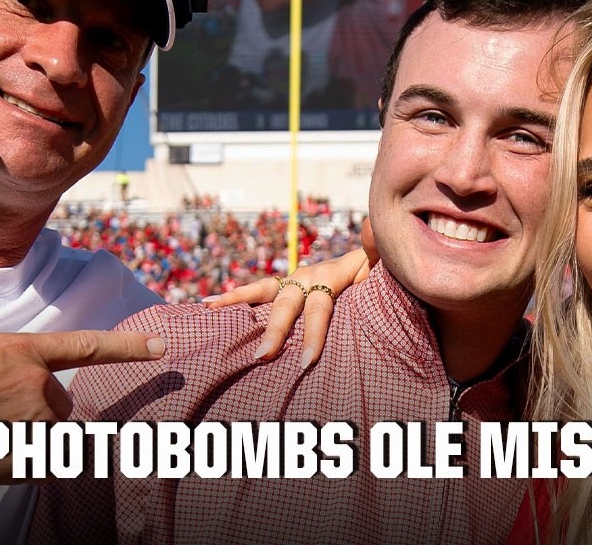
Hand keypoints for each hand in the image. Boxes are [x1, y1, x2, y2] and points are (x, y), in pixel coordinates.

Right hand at [0, 239, 165, 488]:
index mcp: (21, 353)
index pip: (88, 347)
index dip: (128, 347)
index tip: (161, 348)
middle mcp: (35, 389)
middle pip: (59, 396)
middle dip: (33, 400)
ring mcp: (32, 428)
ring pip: (50, 427)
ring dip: (28, 429)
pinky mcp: (24, 462)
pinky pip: (42, 459)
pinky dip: (25, 457)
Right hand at [208, 218, 377, 367]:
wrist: (377, 266)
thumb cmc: (381, 274)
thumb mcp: (384, 265)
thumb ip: (378, 250)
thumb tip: (374, 228)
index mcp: (331, 275)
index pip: (319, 306)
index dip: (312, 334)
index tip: (306, 362)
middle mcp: (307, 276)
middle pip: (286, 304)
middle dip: (274, 331)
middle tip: (262, 357)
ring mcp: (294, 281)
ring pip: (264, 291)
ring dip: (239, 302)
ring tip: (212, 310)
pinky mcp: (286, 288)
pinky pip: (259, 291)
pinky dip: (235, 296)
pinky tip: (208, 306)